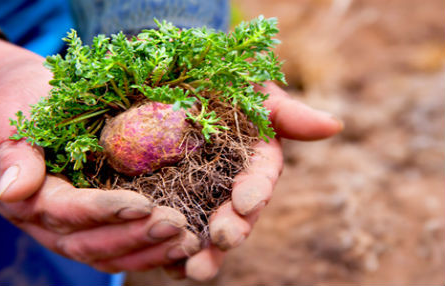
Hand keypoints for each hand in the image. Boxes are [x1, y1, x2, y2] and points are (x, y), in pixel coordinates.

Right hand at [0, 36, 199, 271]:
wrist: (24, 100)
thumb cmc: (17, 100)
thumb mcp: (6, 114)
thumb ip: (12, 152)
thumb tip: (13, 191)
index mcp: (26, 195)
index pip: (64, 211)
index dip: (102, 211)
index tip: (143, 205)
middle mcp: (48, 220)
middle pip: (89, 242)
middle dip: (134, 236)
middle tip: (175, 225)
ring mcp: (72, 224)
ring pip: (107, 252)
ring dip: (147, 251)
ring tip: (186, 242)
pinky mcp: (93, 219)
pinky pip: (119, 245)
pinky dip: (149, 251)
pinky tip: (180, 247)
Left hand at [182, 81, 343, 280]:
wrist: (178, 80)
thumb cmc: (223, 82)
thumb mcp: (253, 90)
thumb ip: (287, 112)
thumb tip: (335, 126)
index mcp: (253, 162)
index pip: (258, 178)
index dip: (254, 189)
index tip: (245, 201)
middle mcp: (229, 186)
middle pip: (234, 215)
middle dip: (231, 230)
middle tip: (223, 240)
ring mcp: (197, 196)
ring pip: (204, 230)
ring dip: (201, 252)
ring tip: (192, 271)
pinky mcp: (167, 201)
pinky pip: (170, 227)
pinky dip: (168, 247)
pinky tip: (164, 264)